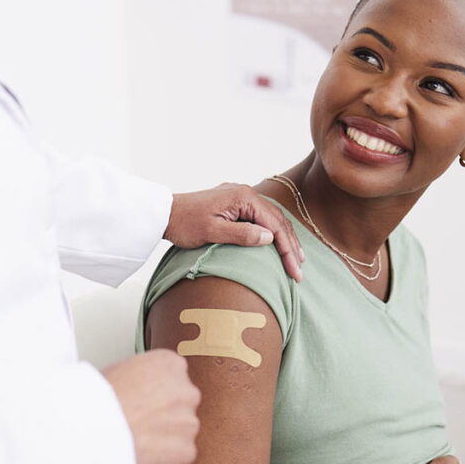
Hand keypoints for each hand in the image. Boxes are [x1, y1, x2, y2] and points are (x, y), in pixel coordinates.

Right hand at [102, 350, 200, 463]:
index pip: (174, 378)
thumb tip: (143, 392)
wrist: (90, 429)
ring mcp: (188, 422)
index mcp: (170, 364)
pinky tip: (140, 454)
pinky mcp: (185, 451)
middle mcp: (186, 391)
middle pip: (180, 405)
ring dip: (163, 438)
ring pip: (180, 432)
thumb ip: (143, 379)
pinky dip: (163, 460)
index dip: (155, 393)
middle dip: (164, 415)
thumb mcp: (120, 370)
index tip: (142, 402)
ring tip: (134, 440)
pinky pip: (177, 457)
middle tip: (138, 423)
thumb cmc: (95, 400)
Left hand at [165, 184, 303, 280]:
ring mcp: (240, 197)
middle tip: (299, 269)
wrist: (165, 213)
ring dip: (284, 239)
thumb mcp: (212, 232)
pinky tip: (278, 243)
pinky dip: (272, 232)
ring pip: (271, 218)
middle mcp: (245, 193)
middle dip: (291, 245)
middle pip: (277, 220)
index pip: (275, 224)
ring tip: (296, 259)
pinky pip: (260, 217)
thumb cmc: (185, 223)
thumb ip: (241, 235)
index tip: (294, 270)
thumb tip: (269, 238)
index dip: (287, 249)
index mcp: (243, 197)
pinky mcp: (234, 204)